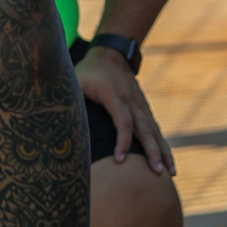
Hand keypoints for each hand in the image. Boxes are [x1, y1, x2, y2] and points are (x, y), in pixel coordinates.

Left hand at [76, 47, 175, 175]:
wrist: (111, 54)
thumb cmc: (89, 71)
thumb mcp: (76, 80)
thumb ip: (70, 98)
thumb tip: (55, 118)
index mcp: (115, 96)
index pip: (123, 121)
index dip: (122, 140)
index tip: (120, 160)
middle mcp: (132, 102)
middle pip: (145, 129)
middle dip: (152, 151)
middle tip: (157, 172)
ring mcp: (141, 106)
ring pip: (155, 131)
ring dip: (163, 152)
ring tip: (170, 173)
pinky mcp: (144, 110)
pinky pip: (156, 130)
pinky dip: (163, 146)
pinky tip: (168, 163)